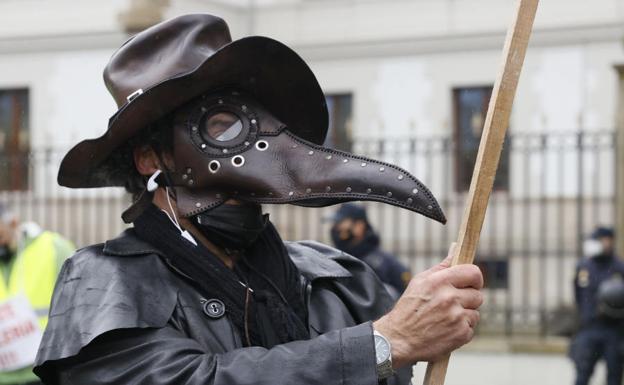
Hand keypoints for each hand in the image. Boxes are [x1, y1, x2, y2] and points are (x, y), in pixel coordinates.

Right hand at [373, 253, 483, 367]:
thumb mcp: (420, 281)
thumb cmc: (409, 308)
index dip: (475, 278)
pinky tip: (446, 330)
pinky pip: (471, 328)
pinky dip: (461, 330)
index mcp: (439, 281)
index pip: (473, 272)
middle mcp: (449, 298)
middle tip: (453, 304)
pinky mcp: (461, 334)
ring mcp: (456, 317)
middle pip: (478, 295)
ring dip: (464, 316)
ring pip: (475, 313)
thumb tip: (456, 247)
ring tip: (446, 318)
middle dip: (468, 300)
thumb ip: (442, 266)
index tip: (470, 283)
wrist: (399, 339)